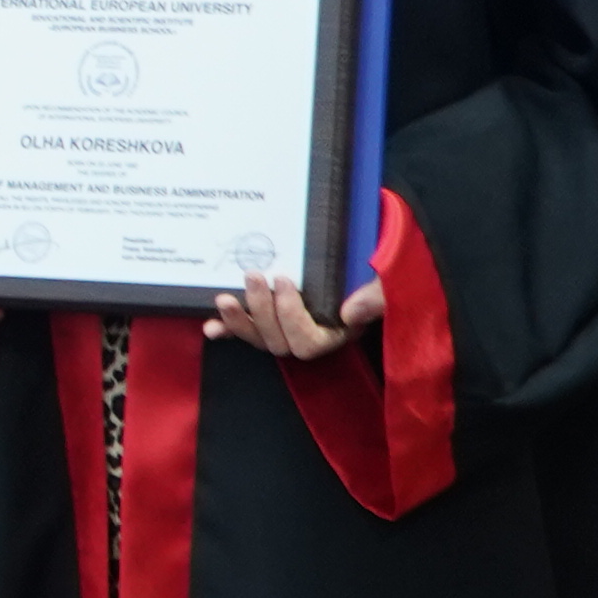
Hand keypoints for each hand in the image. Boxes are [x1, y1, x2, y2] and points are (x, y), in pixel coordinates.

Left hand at [209, 271, 385, 362]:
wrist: (362, 255)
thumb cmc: (374, 271)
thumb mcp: (386, 282)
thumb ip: (375, 297)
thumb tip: (349, 312)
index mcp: (336, 332)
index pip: (308, 342)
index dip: (291, 316)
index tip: (286, 279)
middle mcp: (309, 336)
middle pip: (278, 342)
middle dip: (261, 311)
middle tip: (254, 275)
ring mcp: (286, 329)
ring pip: (258, 339)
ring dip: (239, 321)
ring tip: (224, 298)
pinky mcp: (268, 319)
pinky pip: (246, 332)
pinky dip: (228, 329)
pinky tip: (211, 327)